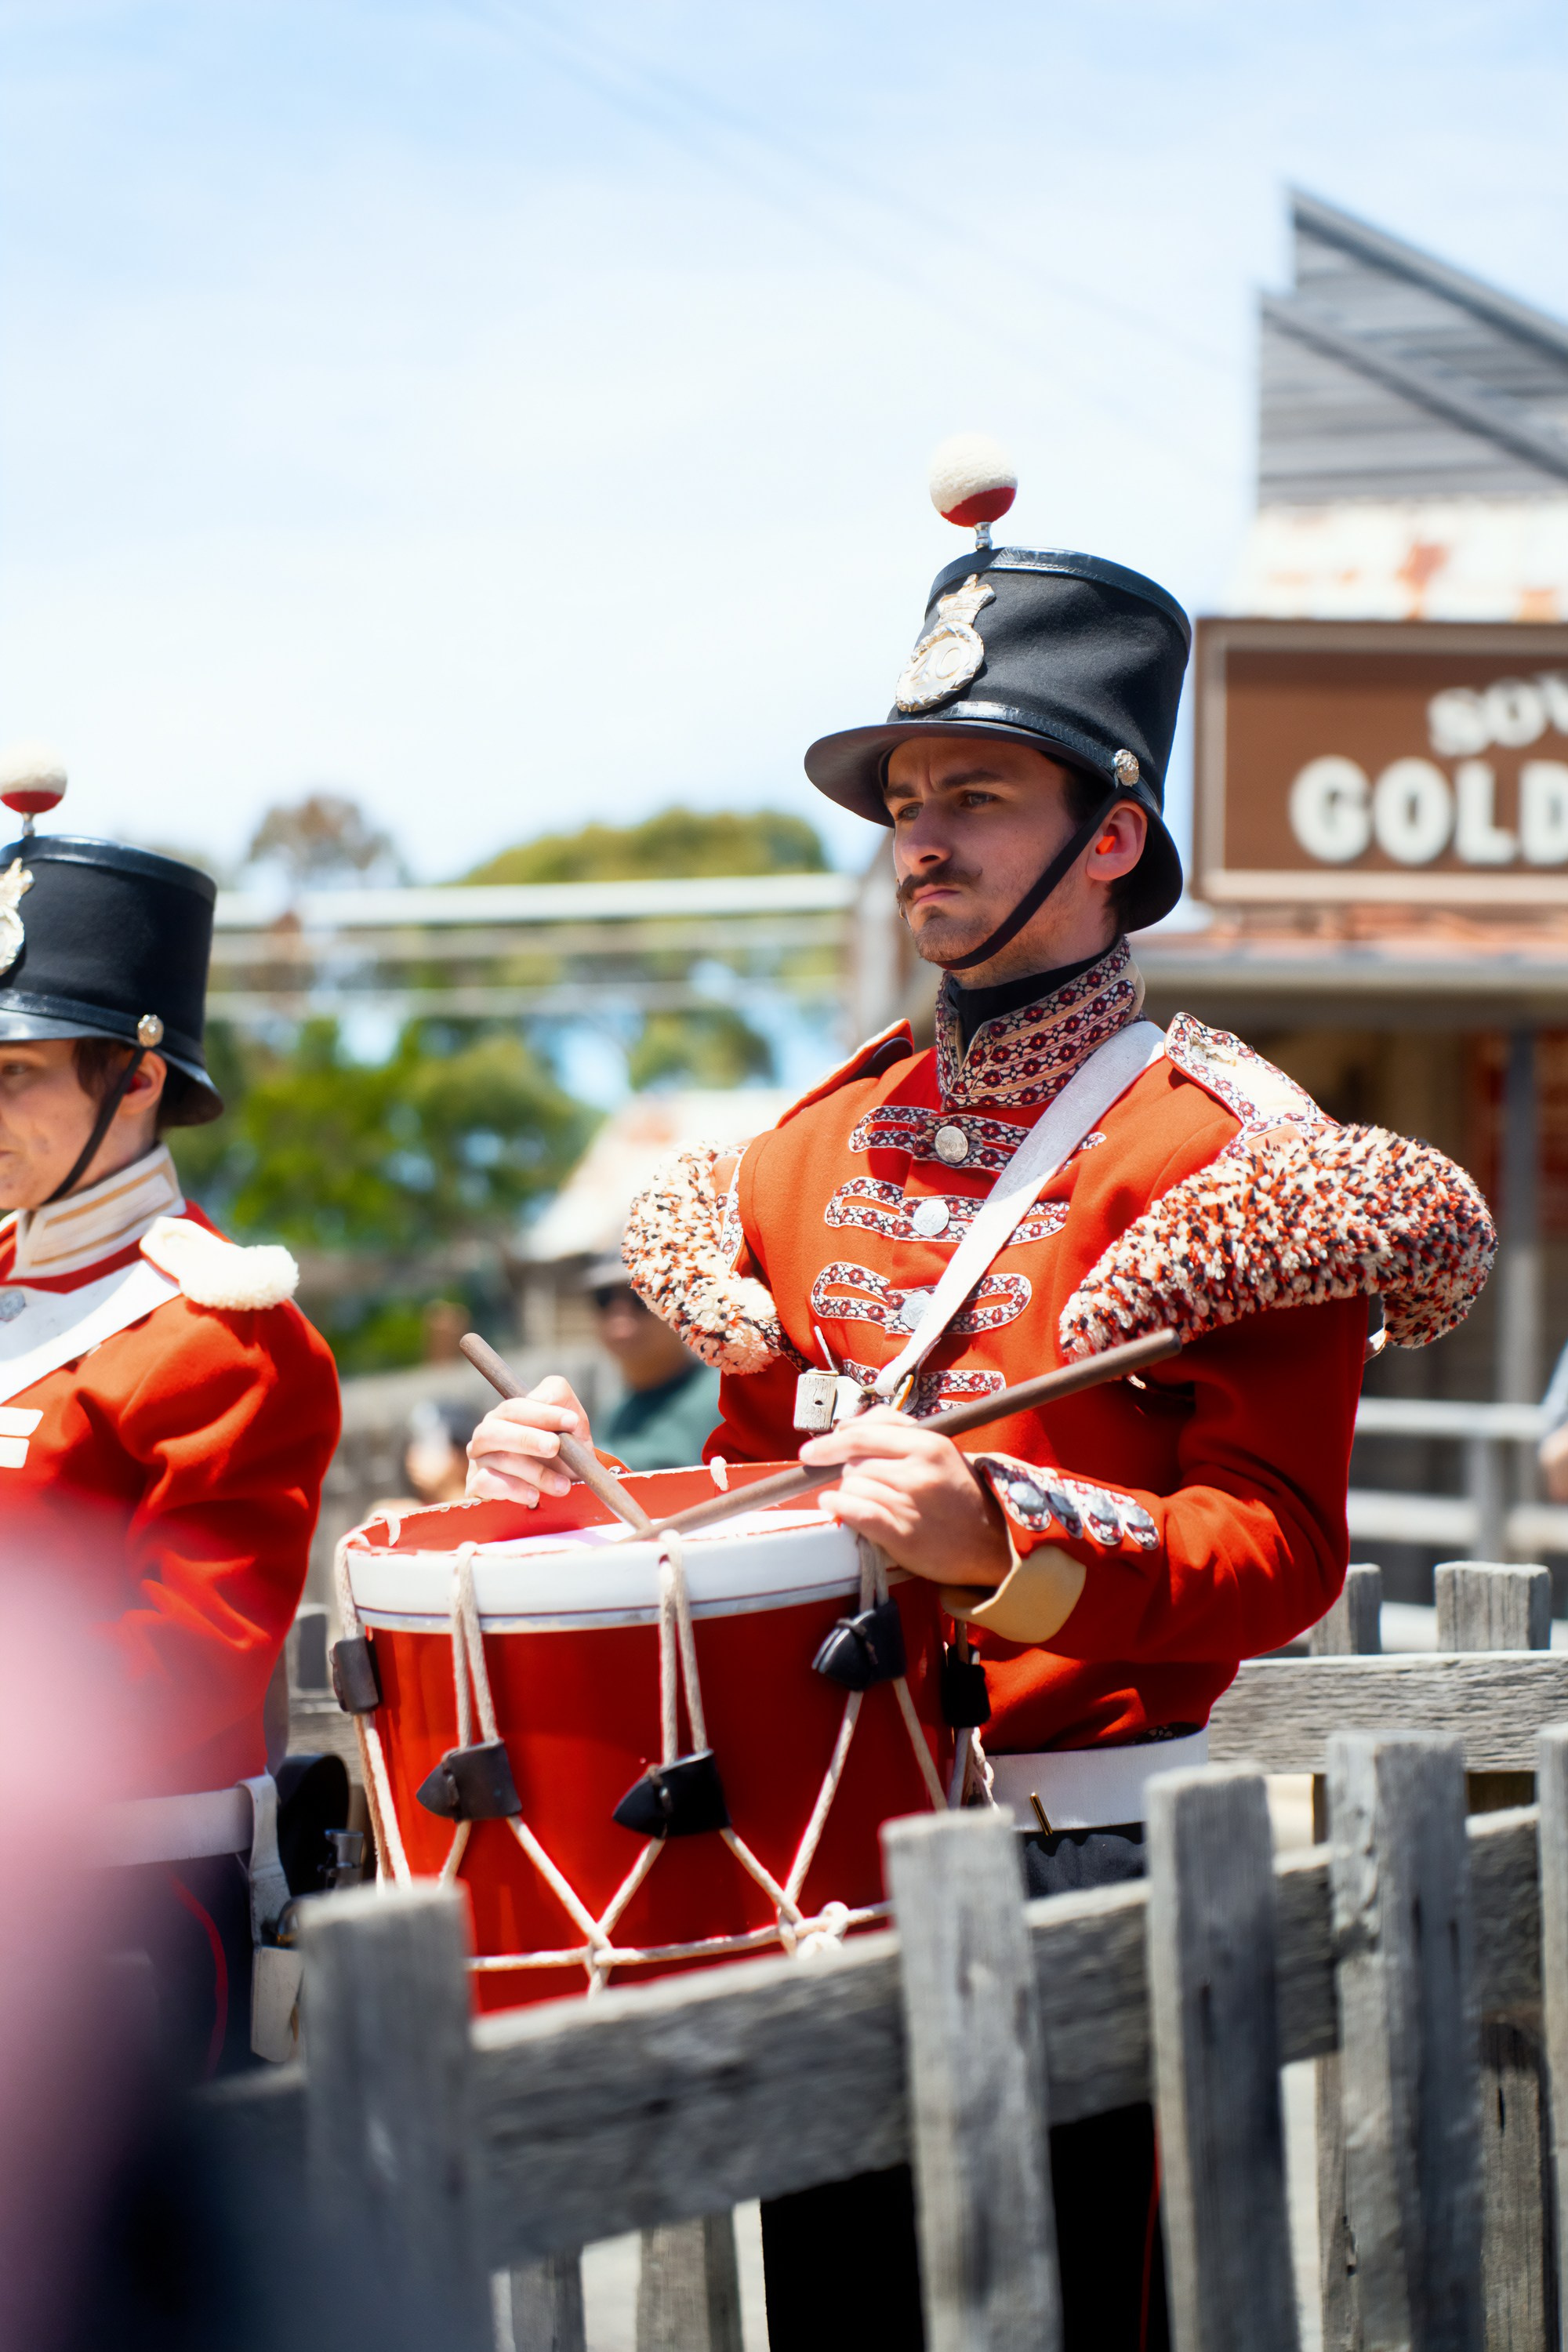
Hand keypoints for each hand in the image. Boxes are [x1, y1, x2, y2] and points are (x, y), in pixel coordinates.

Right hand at [466, 1377, 591, 1508]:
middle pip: (493, 1430)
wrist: (567, 1484)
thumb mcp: (570, 1420)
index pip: (514, 1408)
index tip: (571, 1422)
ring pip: (497, 1459)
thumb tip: (542, 1398)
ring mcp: (479, 1461)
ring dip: (534, 1471)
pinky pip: (486, 1484)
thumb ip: (558, 1395)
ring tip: (562, 1484)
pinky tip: (535, 1495)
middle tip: (555, 1447)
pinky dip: (514, 1489)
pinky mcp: (476, 1487)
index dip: (542, 1413)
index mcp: (506, 1415)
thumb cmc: (565, 1447)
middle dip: (527, 1439)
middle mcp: (487, 1435)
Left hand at [799, 1406, 1010, 1588]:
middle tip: (864, 1484)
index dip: (831, 1442)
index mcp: (930, 1445)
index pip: (865, 1434)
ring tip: (868, 1502)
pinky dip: (838, 1508)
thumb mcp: (939, 1450)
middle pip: (855, 1463)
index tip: (811, 1450)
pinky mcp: (902, 1535)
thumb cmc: (960, 1495)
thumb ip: (895, 1429)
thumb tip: (845, 1426)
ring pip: (852, 1487)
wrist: (991, 1545)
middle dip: (850, 1473)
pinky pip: (855, 1512)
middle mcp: (919, 1472)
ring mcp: (910, 1504)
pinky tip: (834, 1507)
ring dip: (849, 1494)